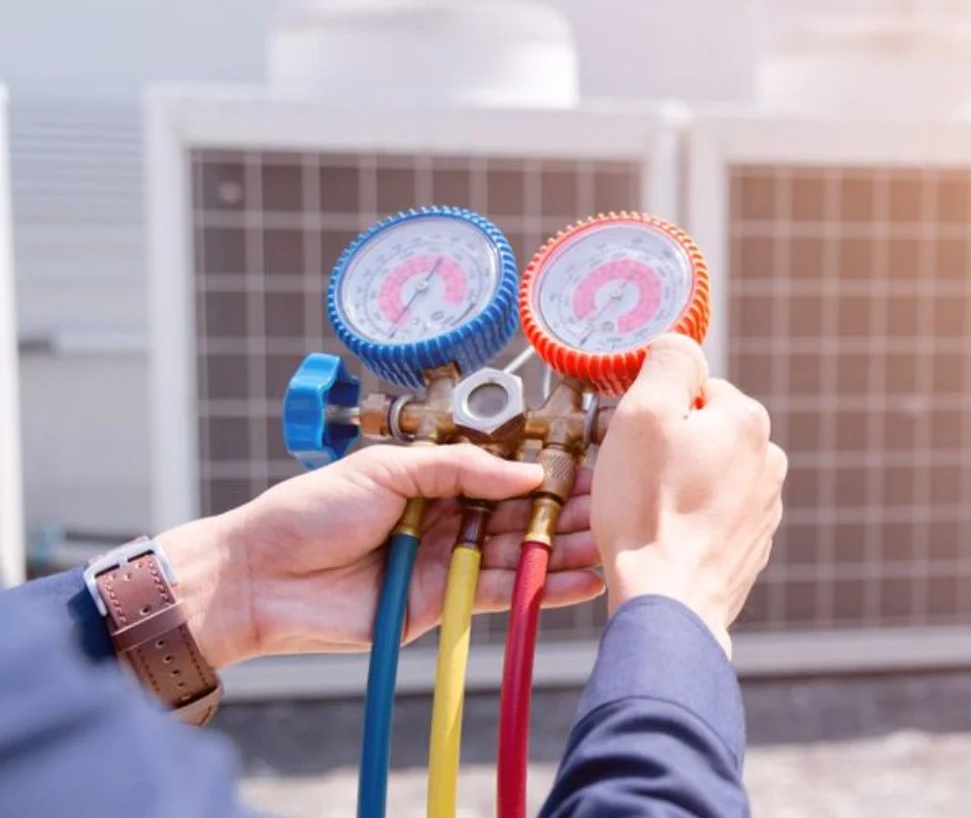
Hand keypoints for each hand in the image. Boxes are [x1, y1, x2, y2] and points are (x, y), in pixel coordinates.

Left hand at [156, 444, 606, 668]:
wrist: (259, 580)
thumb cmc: (307, 513)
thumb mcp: (385, 469)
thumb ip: (458, 468)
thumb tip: (526, 474)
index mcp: (437, 476)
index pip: (507, 469)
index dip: (550, 466)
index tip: (593, 461)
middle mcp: (452, 516)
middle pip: (525, 511)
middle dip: (572, 507)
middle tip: (618, 504)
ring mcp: (452, 560)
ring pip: (524, 552)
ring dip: (569, 548)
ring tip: (613, 541)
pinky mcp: (447, 603)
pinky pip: (505, 593)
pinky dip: (544, 588)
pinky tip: (582, 580)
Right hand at [591, 334, 786, 657]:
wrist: (668, 602)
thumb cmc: (649, 511)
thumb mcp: (643, 414)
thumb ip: (666, 362)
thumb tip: (678, 344)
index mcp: (748, 420)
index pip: (693, 388)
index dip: (653, 410)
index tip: (631, 439)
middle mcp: (769, 459)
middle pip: (702, 431)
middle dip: (668, 447)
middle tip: (634, 477)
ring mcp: (765, 506)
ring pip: (707, 474)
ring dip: (678, 484)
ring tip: (648, 511)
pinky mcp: (751, 544)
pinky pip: (712, 515)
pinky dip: (688, 520)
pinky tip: (665, 536)